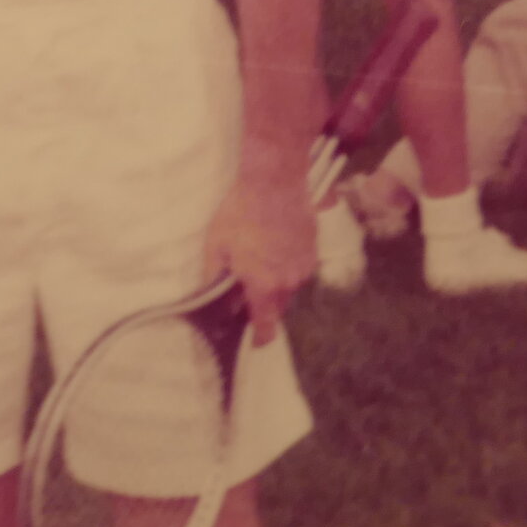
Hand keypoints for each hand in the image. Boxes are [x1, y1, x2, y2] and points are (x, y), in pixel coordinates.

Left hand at [201, 167, 315, 345]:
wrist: (274, 184)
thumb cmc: (241, 213)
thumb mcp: (216, 245)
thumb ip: (215, 277)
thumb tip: (214, 296)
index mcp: (263, 286)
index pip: (265, 325)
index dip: (260, 338)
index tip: (255, 343)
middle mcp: (288, 282)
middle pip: (276, 306)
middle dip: (263, 302)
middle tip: (246, 284)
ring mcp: (303, 267)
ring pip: (288, 286)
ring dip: (276, 281)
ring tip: (260, 255)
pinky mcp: (312, 251)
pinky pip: (298, 268)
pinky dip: (287, 265)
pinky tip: (275, 244)